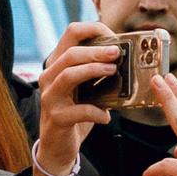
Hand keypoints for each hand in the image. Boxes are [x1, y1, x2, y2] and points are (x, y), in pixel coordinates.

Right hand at [35, 21, 120, 175]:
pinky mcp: (57, 118)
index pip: (71, 33)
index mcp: (58, 64)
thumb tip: (127, 59)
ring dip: (94, 70)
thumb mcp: (85, 88)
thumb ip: (97, 72)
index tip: (115, 37)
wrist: (57, 146)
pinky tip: (107, 116)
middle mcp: (49, 77)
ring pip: (69, 74)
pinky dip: (97, 112)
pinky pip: (80, 110)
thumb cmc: (75, 112)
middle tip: (118, 53)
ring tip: (114, 71)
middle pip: (71, 53)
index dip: (94, 29)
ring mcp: (50, 97)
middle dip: (97, 51)